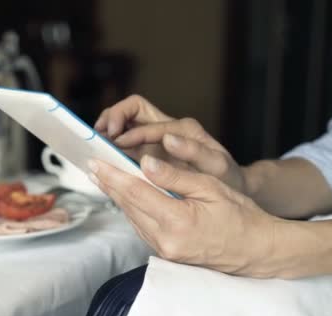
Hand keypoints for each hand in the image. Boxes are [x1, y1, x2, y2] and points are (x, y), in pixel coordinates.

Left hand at [88, 156, 278, 277]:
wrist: (257, 250)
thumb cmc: (240, 216)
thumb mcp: (210, 187)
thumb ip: (174, 176)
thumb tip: (144, 163)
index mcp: (178, 221)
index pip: (135, 193)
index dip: (113, 175)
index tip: (96, 162)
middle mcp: (166, 239)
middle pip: (128, 206)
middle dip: (108, 184)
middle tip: (92, 165)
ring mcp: (164, 250)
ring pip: (132, 217)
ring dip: (117, 196)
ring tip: (103, 177)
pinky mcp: (166, 253)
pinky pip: (142, 227)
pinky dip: (132, 209)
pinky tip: (125, 196)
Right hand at [96, 95, 246, 192]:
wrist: (233, 189)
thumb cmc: (226, 177)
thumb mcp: (216, 165)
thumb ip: (194, 151)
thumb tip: (168, 138)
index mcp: (180, 127)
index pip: (140, 113)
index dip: (124, 124)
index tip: (114, 141)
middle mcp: (167, 129)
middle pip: (129, 110)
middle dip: (111, 119)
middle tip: (99, 138)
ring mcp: (157, 142)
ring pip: (125, 126)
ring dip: (108, 134)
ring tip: (97, 149)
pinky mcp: (151, 156)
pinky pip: (127, 147)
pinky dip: (113, 151)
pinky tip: (105, 163)